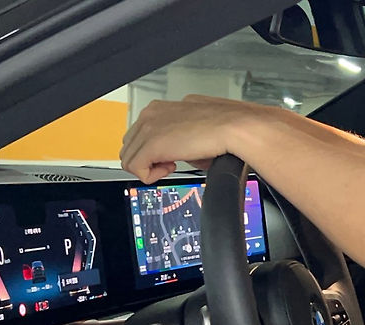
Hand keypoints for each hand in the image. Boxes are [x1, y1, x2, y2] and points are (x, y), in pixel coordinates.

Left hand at [120, 95, 279, 183]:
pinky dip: (149, 175)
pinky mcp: (151, 144)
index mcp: (162, 108)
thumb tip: (178, 154)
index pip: (141, 133)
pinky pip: (134, 167)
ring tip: (172, 166)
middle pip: (131, 145)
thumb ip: (180, 139)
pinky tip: (170, 169)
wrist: (236, 127)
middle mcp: (152, 113)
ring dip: (149, 167)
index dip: (153, 151)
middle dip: (148, 159)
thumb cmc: (226, 128)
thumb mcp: (196, 130)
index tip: (172, 157)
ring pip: (129, 157)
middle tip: (172, 164)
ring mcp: (149, 127)